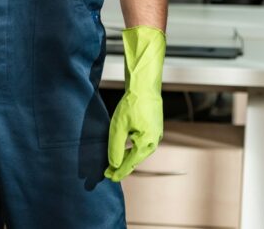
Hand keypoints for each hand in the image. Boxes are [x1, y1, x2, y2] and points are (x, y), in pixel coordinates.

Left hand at [105, 26, 165, 181]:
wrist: (144, 86)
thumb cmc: (132, 104)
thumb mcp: (118, 126)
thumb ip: (115, 147)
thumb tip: (114, 164)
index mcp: (147, 143)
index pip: (130, 164)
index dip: (119, 172)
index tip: (109, 178)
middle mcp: (154, 141)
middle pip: (136, 159)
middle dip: (122, 166)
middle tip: (108, 173)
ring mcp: (156, 135)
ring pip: (139, 152)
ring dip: (126, 158)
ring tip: (114, 164)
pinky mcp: (154, 128)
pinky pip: (142, 144)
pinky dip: (132, 149)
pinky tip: (124, 149)